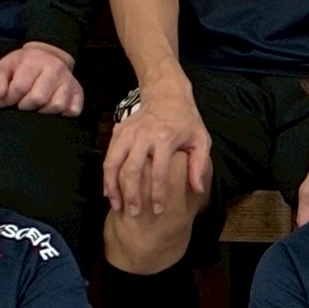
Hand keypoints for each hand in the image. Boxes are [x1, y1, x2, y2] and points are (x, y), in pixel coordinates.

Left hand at [0, 42, 83, 116]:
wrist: (47, 57)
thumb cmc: (21, 67)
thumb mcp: (3, 68)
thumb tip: (0, 96)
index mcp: (34, 60)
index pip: (20, 87)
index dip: (9, 99)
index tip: (6, 100)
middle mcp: (55, 68)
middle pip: (38, 98)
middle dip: (25, 106)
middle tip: (21, 103)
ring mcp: (69, 81)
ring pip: (56, 106)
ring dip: (43, 111)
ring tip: (36, 106)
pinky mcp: (79, 92)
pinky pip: (73, 110)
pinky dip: (62, 114)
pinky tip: (51, 108)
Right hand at [101, 76, 210, 215]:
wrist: (166, 93)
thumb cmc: (186, 120)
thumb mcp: (201, 139)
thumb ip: (199, 164)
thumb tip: (197, 189)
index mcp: (165, 138)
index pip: (159, 171)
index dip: (157, 193)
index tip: (157, 210)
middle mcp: (143, 136)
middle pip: (132, 169)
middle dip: (131, 194)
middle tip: (133, 214)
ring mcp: (128, 133)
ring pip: (113, 163)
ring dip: (113, 187)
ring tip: (117, 206)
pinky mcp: (118, 131)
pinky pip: (109, 156)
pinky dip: (107, 175)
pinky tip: (109, 191)